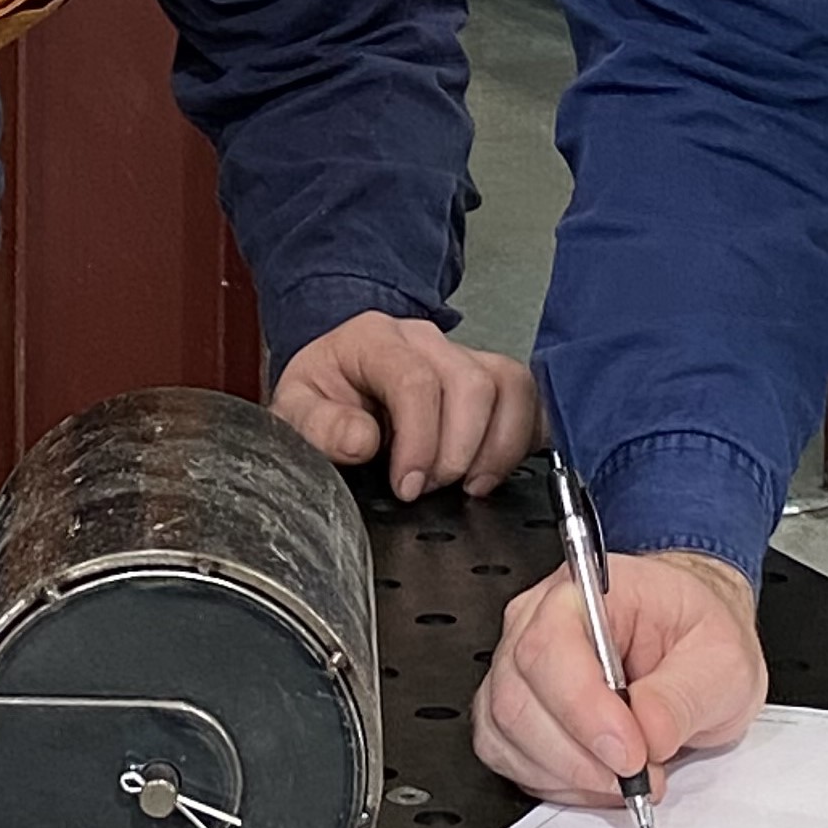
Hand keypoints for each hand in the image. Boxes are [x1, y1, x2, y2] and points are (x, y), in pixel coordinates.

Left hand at [271, 313, 541, 500]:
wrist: (342, 375)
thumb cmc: (325, 393)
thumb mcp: (297, 408)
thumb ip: (319, 425)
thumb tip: (360, 441)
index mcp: (375, 339)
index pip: (416, 381)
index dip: (419, 442)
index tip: (406, 486)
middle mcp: (427, 340)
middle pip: (472, 385)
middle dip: (457, 451)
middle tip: (430, 489)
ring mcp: (466, 353)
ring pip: (509, 387)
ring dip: (495, 449)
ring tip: (466, 485)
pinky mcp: (493, 378)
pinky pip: (529, 398)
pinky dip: (523, 439)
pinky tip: (495, 470)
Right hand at [473, 548, 765, 803]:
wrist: (689, 645)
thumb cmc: (695, 635)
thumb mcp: (723, 661)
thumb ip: (684, 696)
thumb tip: (648, 732)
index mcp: (585, 592)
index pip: (549, 645)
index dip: (582, 708)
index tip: (631, 753)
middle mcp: (536, 623)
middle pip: (517, 699)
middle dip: (581, 756)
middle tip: (640, 773)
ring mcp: (518, 668)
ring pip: (507, 734)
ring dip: (572, 774)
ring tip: (629, 775)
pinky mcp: (513, 711)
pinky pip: (509, 758)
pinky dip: (557, 782)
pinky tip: (598, 775)